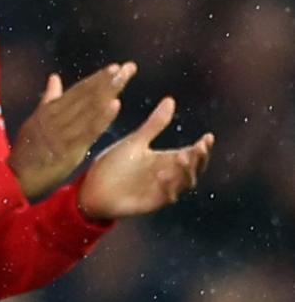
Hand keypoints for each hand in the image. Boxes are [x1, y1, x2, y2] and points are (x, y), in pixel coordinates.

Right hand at [8, 62, 136, 198]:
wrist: (16, 176)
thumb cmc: (26, 150)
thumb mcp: (35, 121)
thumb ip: (48, 100)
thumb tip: (54, 77)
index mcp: (49, 111)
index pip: (77, 91)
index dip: (96, 79)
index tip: (114, 68)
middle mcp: (56, 118)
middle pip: (85, 96)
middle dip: (106, 81)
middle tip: (126, 68)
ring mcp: (62, 133)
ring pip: (88, 110)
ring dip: (107, 93)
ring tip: (123, 79)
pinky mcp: (68, 150)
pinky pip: (88, 131)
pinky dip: (102, 118)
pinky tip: (115, 105)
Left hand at [77, 97, 212, 219]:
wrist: (93, 187)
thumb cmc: (115, 164)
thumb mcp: (135, 141)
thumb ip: (154, 124)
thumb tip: (170, 99)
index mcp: (166, 159)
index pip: (192, 153)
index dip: (203, 147)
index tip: (208, 136)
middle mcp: (169, 175)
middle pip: (194, 168)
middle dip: (199, 159)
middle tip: (199, 147)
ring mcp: (163, 190)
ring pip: (184, 183)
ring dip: (185, 171)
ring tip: (181, 157)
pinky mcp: (153, 202)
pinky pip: (167, 196)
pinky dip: (168, 186)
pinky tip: (163, 175)